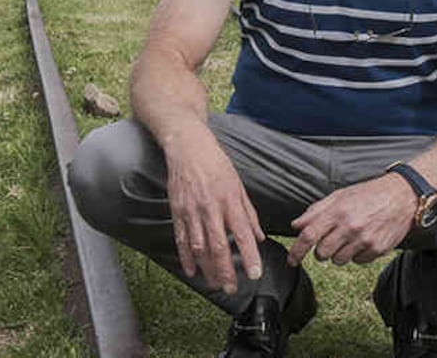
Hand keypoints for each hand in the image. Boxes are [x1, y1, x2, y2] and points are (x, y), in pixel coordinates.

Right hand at [164, 126, 264, 293]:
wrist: (188, 147)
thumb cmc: (217, 164)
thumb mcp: (239, 186)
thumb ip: (249, 213)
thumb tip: (259, 238)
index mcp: (230, 200)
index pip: (242, 234)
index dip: (249, 256)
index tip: (256, 273)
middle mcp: (211, 208)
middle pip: (219, 246)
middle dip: (226, 270)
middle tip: (232, 288)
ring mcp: (192, 211)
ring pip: (199, 247)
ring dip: (207, 269)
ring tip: (215, 285)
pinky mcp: (177, 211)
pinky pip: (182, 239)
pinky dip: (186, 257)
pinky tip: (192, 271)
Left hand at [287, 173, 417, 266]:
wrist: (402, 196)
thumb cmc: (369, 194)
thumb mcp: (340, 195)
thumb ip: (316, 210)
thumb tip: (296, 225)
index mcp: (338, 211)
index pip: (309, 235)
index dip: (297, 251)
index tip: (292, 261)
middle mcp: (350, 227)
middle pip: (322, 253)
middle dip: (321, 251)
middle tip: (331, 240)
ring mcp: (364, 239)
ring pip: (339, 261)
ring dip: (339, 254)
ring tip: (350, 238)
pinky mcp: (377, 249)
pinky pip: (357, 261)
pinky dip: (357, 255)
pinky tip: (364, 240)